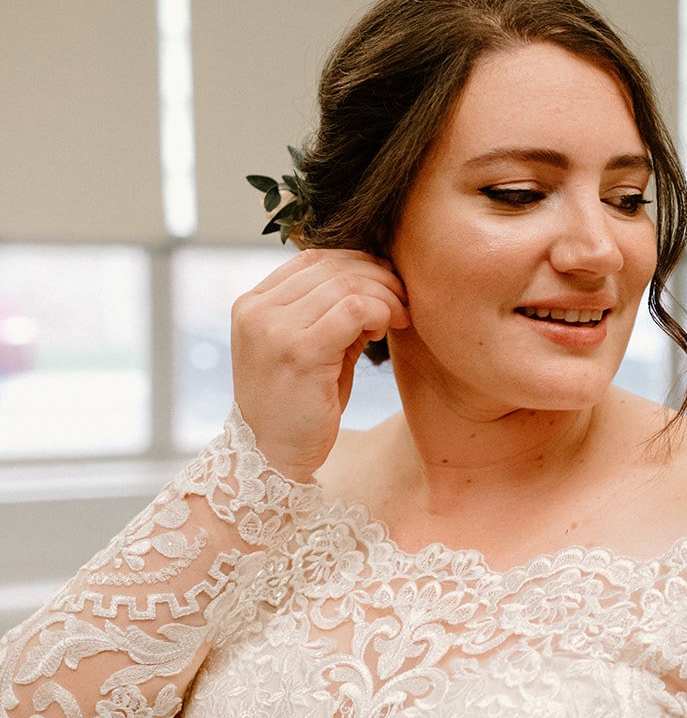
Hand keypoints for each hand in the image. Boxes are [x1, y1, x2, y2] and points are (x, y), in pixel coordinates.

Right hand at [230, 248, 408, 481]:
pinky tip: (384, 332)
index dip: (358, 264)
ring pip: (347, 284)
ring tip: (398, 318)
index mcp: (253, 304)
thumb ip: (330, 314)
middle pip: (333, 266)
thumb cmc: (297, 409)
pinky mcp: (299, 353)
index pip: (313, 258)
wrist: (271, 459)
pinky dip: (380, 312)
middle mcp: (257, 311)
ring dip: (384, 296)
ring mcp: (274, 330)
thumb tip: (377, 282)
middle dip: (378, 278)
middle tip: (403, 301)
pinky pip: (354, 309)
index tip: (386, 285)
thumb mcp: (308, 351)